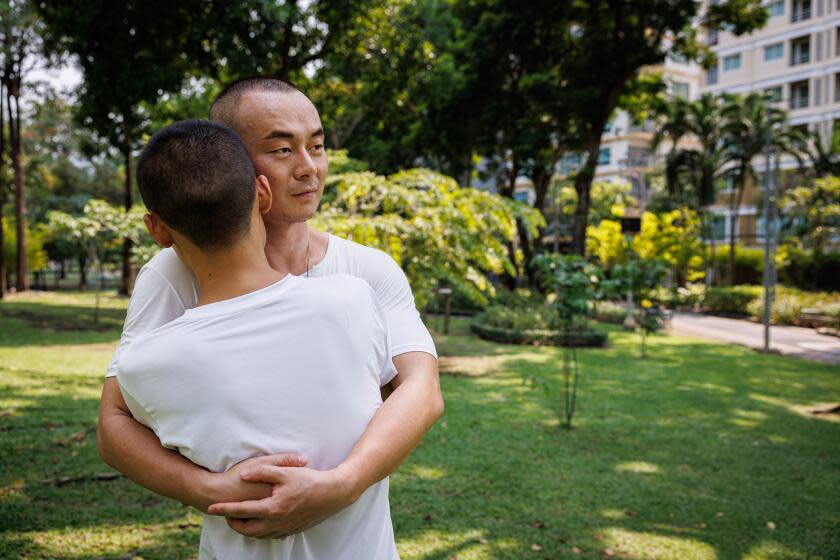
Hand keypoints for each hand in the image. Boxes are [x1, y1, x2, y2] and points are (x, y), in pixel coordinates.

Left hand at [206, 459, 356, 538]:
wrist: (334, 493)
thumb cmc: (310, 480)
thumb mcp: (285, 471)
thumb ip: (262, 471)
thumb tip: (243, 474)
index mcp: (273, 508)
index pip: (242, 510)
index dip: (224, 510)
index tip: (211, 508)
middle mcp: (277, 522)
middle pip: (247, 530)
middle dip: (233, 524)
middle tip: (225, 515)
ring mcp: (286, 528)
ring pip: (259, 535)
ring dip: (247, 529)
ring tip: (241, 519)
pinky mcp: (294, 530)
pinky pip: (272, 536)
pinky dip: (262, 531)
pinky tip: (262, 524)